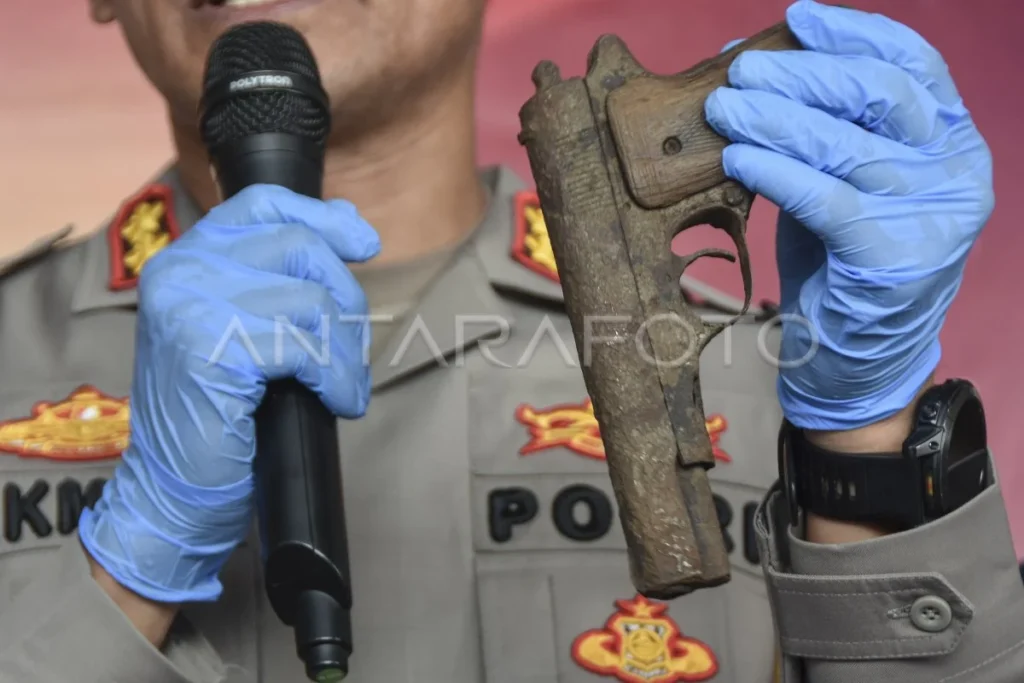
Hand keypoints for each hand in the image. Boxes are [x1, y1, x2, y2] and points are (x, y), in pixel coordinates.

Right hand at [79, 185, 379, 602]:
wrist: (175, 489)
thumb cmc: (219, 412)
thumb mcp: (245, 328)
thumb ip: (282, 275)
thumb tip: (352, 223)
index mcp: (186, 258)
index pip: (262, 202)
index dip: (322, 216)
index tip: (365, 244)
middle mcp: (180, 270)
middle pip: (300, 246)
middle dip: (344, 302)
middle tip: (348, 353)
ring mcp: (190, 307)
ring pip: (311, 300)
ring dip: (344, 353)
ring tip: (344, 389)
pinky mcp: (210, 349)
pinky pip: (305, 346)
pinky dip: (336, 378)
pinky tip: (337, 402)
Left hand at [705, 0, 992, 428]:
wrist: (855, 360)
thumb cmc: (839, 263)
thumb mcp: (836, 181)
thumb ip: (811, 129)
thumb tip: (743, 66)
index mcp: (951, 142)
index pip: (914, 64)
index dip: (854, 33)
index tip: (797, 17)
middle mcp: (956, 173)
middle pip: (881, 94)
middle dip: (803, 74)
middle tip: (741, 72)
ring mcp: (933, 218)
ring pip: (847, 145)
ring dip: (775, 119)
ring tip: (724, 106)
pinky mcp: (895, 260)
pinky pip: (828, 200)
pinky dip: (778, 173)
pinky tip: (739, 158)